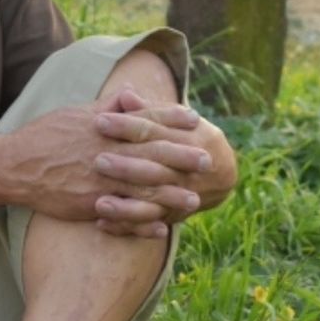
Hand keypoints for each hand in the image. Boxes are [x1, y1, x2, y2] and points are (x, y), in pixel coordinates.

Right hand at [0, 95, 212, 232]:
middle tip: (207, 160)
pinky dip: (143, 223)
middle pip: (151, 154)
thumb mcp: (74, 112)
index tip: (194, 119)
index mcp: (103, 128)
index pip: (144, 120)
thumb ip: (106, 105)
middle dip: (182, 157)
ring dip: (170, 195)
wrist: (14, 166)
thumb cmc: (44, 136)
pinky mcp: (89, 204)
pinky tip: (162, 228)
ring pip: (142, 188)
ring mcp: (99, 181)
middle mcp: (105, 153)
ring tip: (195, 201)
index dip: (170, 119)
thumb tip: (131, 93)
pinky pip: (123, 216)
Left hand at [91, 91, 237, 235]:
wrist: (221, 171)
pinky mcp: (170, 215)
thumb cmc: (187, 135)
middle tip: (98, 161)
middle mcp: (185, 171)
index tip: (99, 121)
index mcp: (186, 139)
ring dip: (126, 206)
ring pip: (152, 203)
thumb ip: (149, 110)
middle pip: (153, 168)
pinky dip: (126, 226)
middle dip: (126, 167)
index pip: (152, 131)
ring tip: (100, 204)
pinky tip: (102, 223)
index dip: (126, 126)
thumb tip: (125, 94)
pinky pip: (147, 224)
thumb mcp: (175, 120)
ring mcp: (179, 197)